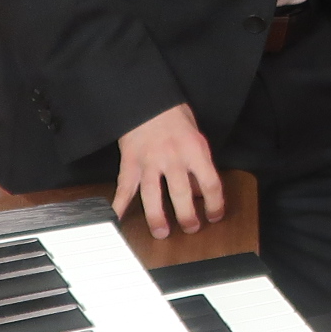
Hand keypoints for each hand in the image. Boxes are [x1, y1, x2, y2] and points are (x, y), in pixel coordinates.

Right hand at [112, 103, 222, 237]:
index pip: (211, 184)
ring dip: (157, 217)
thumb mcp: (196, 138)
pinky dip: (119, 205)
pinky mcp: (130, 162)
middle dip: (187, 217)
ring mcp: (149, 161)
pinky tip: (116, 219)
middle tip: (191, 229)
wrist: (147, 99)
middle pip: (182, 194)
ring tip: (161, 232)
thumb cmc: (174, 116)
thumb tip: (200, 191)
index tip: (214, 216)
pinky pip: (124, 187)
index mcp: (194, 150)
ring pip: (153, 195)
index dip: (215, 204)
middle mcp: (173, 157)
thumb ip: (198, 165)